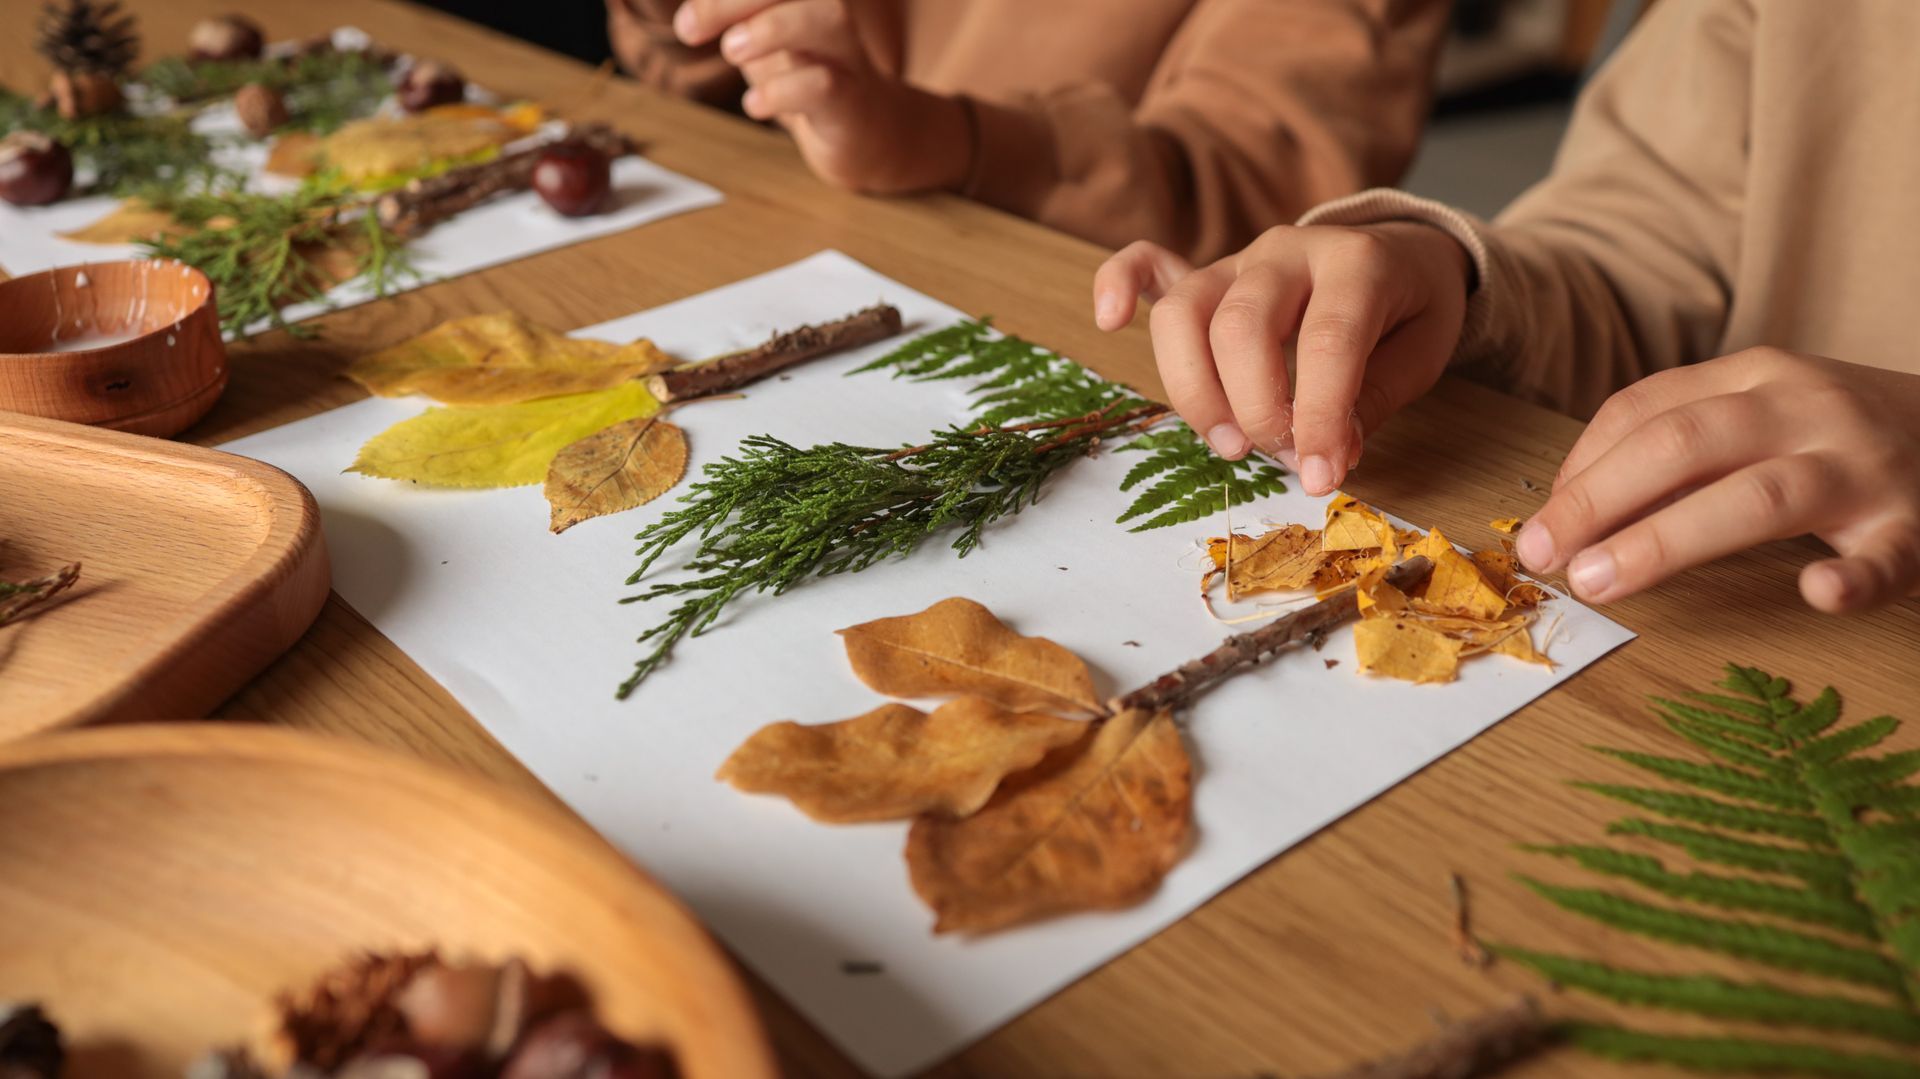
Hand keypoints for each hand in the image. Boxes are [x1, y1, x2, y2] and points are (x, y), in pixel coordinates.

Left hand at [673, 0, 971, 193]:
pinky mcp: (853, 104)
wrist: (871, 134)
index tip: (684, 17)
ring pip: (826, 20)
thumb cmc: (807, 79)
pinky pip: (826, 86)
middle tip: (688, 29)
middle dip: (735, 0)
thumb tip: (683, 11)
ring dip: (772, 29)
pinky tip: (755, 105)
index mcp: (805, 0)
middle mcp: (831, 17)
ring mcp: (848, 58)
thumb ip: (728, 18)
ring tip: (732, 53)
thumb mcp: (761, 40)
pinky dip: (782, 92)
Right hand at [1091, 223, 1470, 495]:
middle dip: (1254, 409)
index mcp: (1357, 264)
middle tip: (1281, 458)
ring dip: (1195, 389)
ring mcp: (1238, 260)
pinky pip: (1147, 264)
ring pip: (1184, 312)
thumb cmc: (1410, 310)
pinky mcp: (1205, 273)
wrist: (1400, 252)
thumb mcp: (1421, 355)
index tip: (1319, 478)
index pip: (1325, 343)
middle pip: (1240, 326)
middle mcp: (1287, 252)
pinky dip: (1118, 284)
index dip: (1318, 420)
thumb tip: (1322, 455)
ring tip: (1230, 444)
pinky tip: (1110, 320)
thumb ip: (1371, 402)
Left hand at [1518, 349, 1919, 612]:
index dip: (1580, 469)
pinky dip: (1852, 578)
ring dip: (1668, 540)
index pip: (1645, 410)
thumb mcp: (1761, 413)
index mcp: (1756, 376)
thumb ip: (1680, 447)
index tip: (1540, 525)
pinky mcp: (1917, 525)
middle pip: (1683, 445)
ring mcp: (1865, 466)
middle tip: (1544, 556)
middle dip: (1598, 501)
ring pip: (1760, 496)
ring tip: (1603, 581)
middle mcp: (1806, 409)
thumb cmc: (1839, 435)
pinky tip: (1816, 593)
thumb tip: (1575, 507)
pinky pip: (1884, 555)